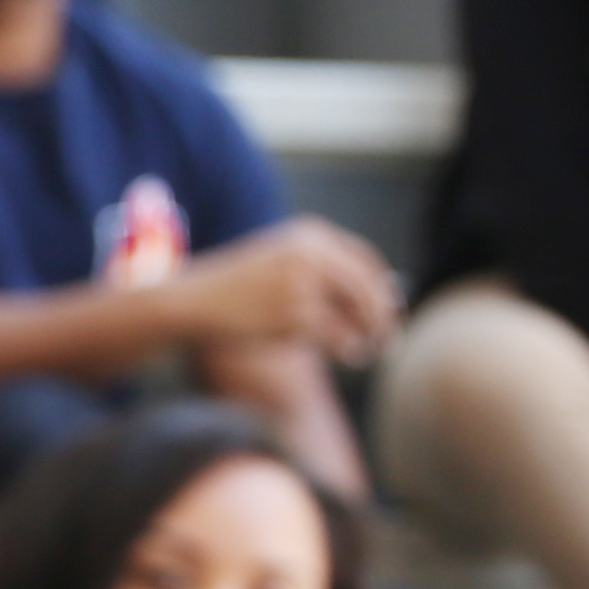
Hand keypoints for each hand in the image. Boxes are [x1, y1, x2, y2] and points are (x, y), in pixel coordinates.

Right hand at [162, 218, 403, 363]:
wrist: (197, 299)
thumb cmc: (242, 287)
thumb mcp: (284, 264)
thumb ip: (327, 275)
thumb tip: (384, 301)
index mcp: (312, 234)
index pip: (366, 260)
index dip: (383, 288)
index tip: (391, 309)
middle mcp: (313, 252)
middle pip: (369, 286)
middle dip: (383, 316)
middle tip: (388, 339)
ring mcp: (305, 282)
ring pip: (359, 313)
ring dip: (368, 336)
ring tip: (363, 350)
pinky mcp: (297, 313)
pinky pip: (339, 335)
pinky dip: (348, 348)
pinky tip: (347, 354)